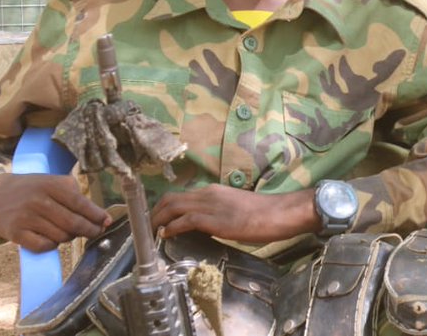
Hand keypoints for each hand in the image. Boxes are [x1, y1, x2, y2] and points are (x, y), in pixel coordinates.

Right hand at [0, 173, 110, 251]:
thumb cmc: (33, 189)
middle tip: (96, 232)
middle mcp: (39, 201)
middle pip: (73, 223)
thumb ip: (74, 193)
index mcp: (51, 186)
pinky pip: (44, 246)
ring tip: (70, 232)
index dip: (97, 215)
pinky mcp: (16, 234)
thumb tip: (99, 215)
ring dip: (70, 237)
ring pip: (61, 236)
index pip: (80, 203)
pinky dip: (53, 245)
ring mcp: (26, 218)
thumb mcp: (52, 182)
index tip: (107, 221)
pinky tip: (53, 239)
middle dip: (90, 230)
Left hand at [151, 185, 317, 242]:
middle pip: (170, 199)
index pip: (180, 195)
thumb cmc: (262, 213)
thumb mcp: (235, 207)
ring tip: (151, 233)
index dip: (164, 207)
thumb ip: (218, 212)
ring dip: (158, 221)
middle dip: (154, 213)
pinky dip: (171, 228)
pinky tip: (166, 235)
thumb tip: (206, 225)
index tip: (157, 219)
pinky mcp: (214, 220)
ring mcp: (210, 205)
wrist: (278, 213)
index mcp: (213, 190)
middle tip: (148, 227)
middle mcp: (208, 194)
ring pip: (173, 207)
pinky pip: (184, 221)